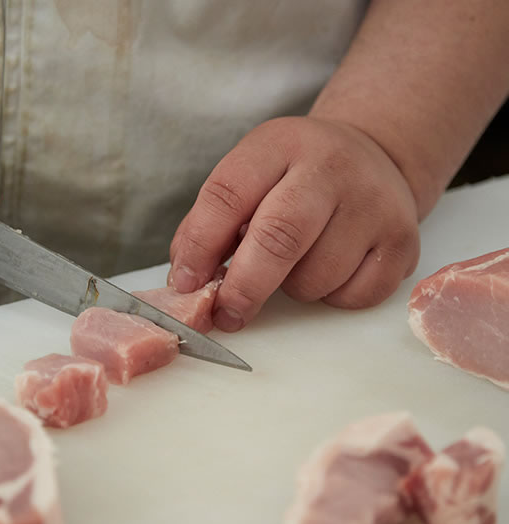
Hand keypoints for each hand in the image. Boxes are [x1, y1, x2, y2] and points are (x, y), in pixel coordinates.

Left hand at [169, 116, 419, 331]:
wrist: (374, 157)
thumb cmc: (297, 177)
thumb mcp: (252, 176)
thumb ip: (214, 222)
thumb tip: (187, 280)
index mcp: (280, 144)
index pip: (228, 194)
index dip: (200, 245)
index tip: (185, 283)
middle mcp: (331, 168)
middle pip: (279, 238)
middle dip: (244, 287)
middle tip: (225, 314)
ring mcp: (374, 204)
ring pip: (315, 278)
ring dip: (293, 288)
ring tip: (298, 262)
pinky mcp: (402, 243)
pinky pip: (351, 296)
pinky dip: (330, 296)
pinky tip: (332, 267)